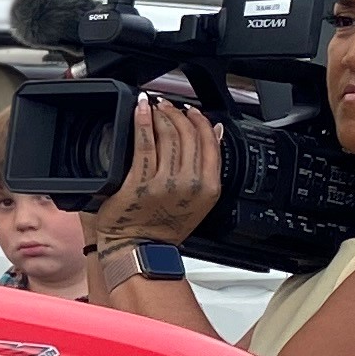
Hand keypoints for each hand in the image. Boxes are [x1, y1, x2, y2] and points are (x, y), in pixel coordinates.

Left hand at [94, 96, 222, 249]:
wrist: (138, 249)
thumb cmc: (164, 227)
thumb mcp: (198, 200)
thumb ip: (208, 167)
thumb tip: (216, 132)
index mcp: (209, 188)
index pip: (211, 142)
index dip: (200, 120)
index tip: (190, 111)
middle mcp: (190, 184)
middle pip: (189, 134)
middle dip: (178, 114)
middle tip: (167, 106)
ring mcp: (166, 183)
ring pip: (169, 135)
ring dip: (162, 114)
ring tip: (154, 107)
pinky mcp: (141, 181)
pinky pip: (144, 143)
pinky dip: (142, 121)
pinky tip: (140, 109)